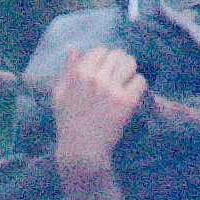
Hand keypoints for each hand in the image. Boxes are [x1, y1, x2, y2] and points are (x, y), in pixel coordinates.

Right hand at [46, 42, 149, 170]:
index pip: (100, 51)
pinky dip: (138, 87)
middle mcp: (96, 78)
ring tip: (127, 83)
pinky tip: (132, 95)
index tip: (106, 71)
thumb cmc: (68, 123)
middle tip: (119, 77)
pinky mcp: (126, 101)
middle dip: (119, 64)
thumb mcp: (59, 94)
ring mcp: (112, 89)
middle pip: (117, 55)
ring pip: (130, 64)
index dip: (104, 59)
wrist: (81, 150)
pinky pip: (140, 82)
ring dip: (130, 72)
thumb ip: (67, 70)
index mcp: (79, 74)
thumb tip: (73, 49)